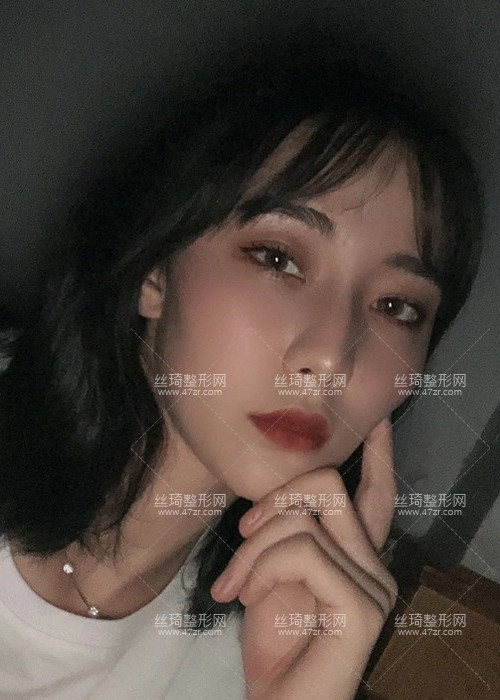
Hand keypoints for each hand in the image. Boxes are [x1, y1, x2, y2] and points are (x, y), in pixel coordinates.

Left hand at [210, 417, 397, 699]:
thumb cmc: (272, 641)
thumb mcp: (276, 574)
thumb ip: (291, 535)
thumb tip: (282, 493)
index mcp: (357, 555)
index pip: (377, 494)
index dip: (378, 455)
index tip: (377, 420)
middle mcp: (375, 564)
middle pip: (327, 486)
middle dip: (274, 497)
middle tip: (243, 529)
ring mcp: (373, 586)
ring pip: (304, 517)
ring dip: (253, 547)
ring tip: (233, 585)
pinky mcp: (361, 607)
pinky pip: (302, 551)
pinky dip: (261, 568)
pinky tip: (244, 599)